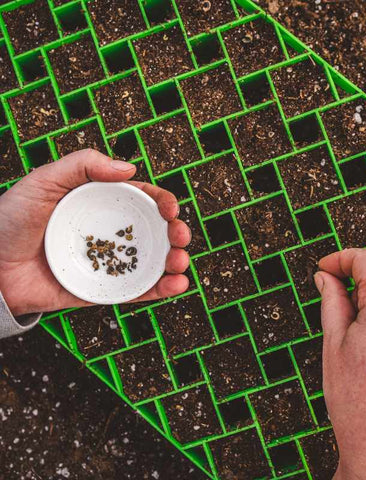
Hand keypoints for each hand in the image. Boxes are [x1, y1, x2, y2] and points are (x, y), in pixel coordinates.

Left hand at [0, 149, 190, 316]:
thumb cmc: (10, 220)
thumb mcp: (43, 181)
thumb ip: (82, 164)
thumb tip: (129, 168)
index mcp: (102, 205)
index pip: (143, 200)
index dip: (163, 201)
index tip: (170, 207)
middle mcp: (111, 233)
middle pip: (155, 231)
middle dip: (177, 232)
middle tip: (180, 235)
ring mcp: (109, 262)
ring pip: (153, 261)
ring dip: (176, 261)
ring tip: (180, 263)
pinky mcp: (104, 290)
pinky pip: (137, 290)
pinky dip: (160, 290)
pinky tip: (176, 284)